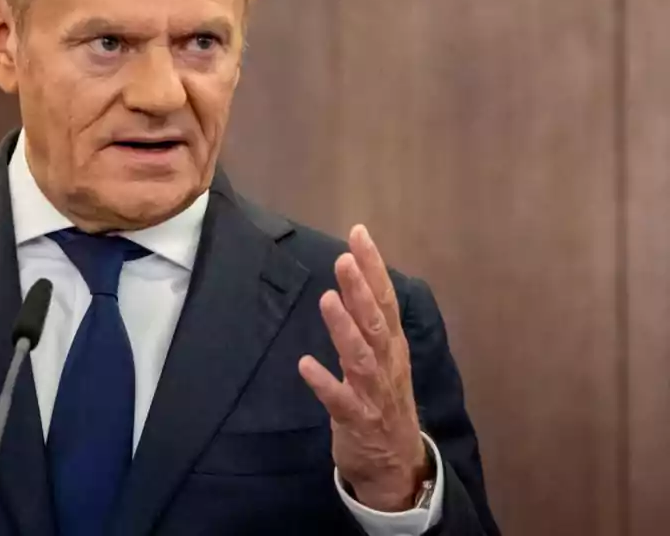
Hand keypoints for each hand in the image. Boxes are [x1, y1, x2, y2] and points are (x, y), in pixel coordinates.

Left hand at [298, 225, 429, 511]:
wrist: (396, 468)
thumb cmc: (383, 405)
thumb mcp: (383, 361)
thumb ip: (370, 325)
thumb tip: (355, 281)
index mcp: (392, 348)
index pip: (385, 299)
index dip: (374, 267)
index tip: (359, 234)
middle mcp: (387, 365)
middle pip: (376, 322)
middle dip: (361, 291)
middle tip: (344, 259)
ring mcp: (373, 394)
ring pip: (360, 357)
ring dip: (344, 328)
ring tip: (327, 299)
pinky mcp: (357, 421)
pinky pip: (340, 401)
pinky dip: (324, 383)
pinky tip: (305, 365)